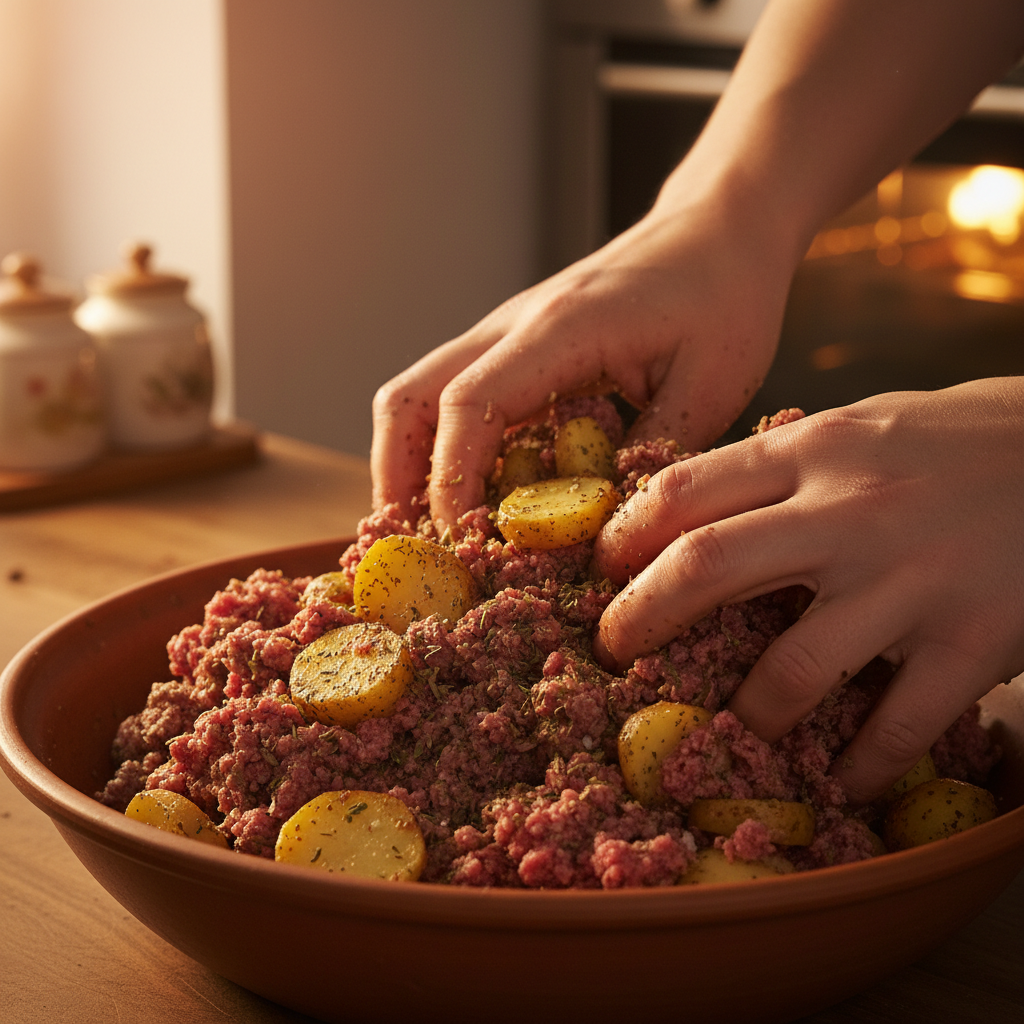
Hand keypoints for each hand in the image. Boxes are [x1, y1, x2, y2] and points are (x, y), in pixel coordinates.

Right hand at [370, 197, 794, 531]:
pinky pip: (454, 399)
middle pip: (408, 399)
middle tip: (416, 548)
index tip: (463, 541)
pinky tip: (477, 497)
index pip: (467, 405)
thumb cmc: (723, 296)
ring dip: (411, 467)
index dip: (451, 480)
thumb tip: (600, 528)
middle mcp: (512, 326)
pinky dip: (446, 451)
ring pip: (417, 398)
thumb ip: (652, 457)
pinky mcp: (514, 350)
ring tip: (435, 533)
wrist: (716, 229)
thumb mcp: (711, 385)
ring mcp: (505, 335)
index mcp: (561, 329)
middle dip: (396, 480)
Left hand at [592, 378, 1023, 802]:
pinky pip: (896, 725)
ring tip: (730, 728)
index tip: (602, 569)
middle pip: (706, 567)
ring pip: (793, 668)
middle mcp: (850, 511)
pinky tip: (838, 778)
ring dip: (747, 712)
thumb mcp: (863, 425)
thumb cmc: (963, 438)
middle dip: (640, 618)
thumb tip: (696, 508)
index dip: (624, 535)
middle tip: (614, 651)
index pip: (684, 491)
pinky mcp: (974, 640)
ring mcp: (910, 579)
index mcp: (815, 450)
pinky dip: (858, 764)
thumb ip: (785, 466)